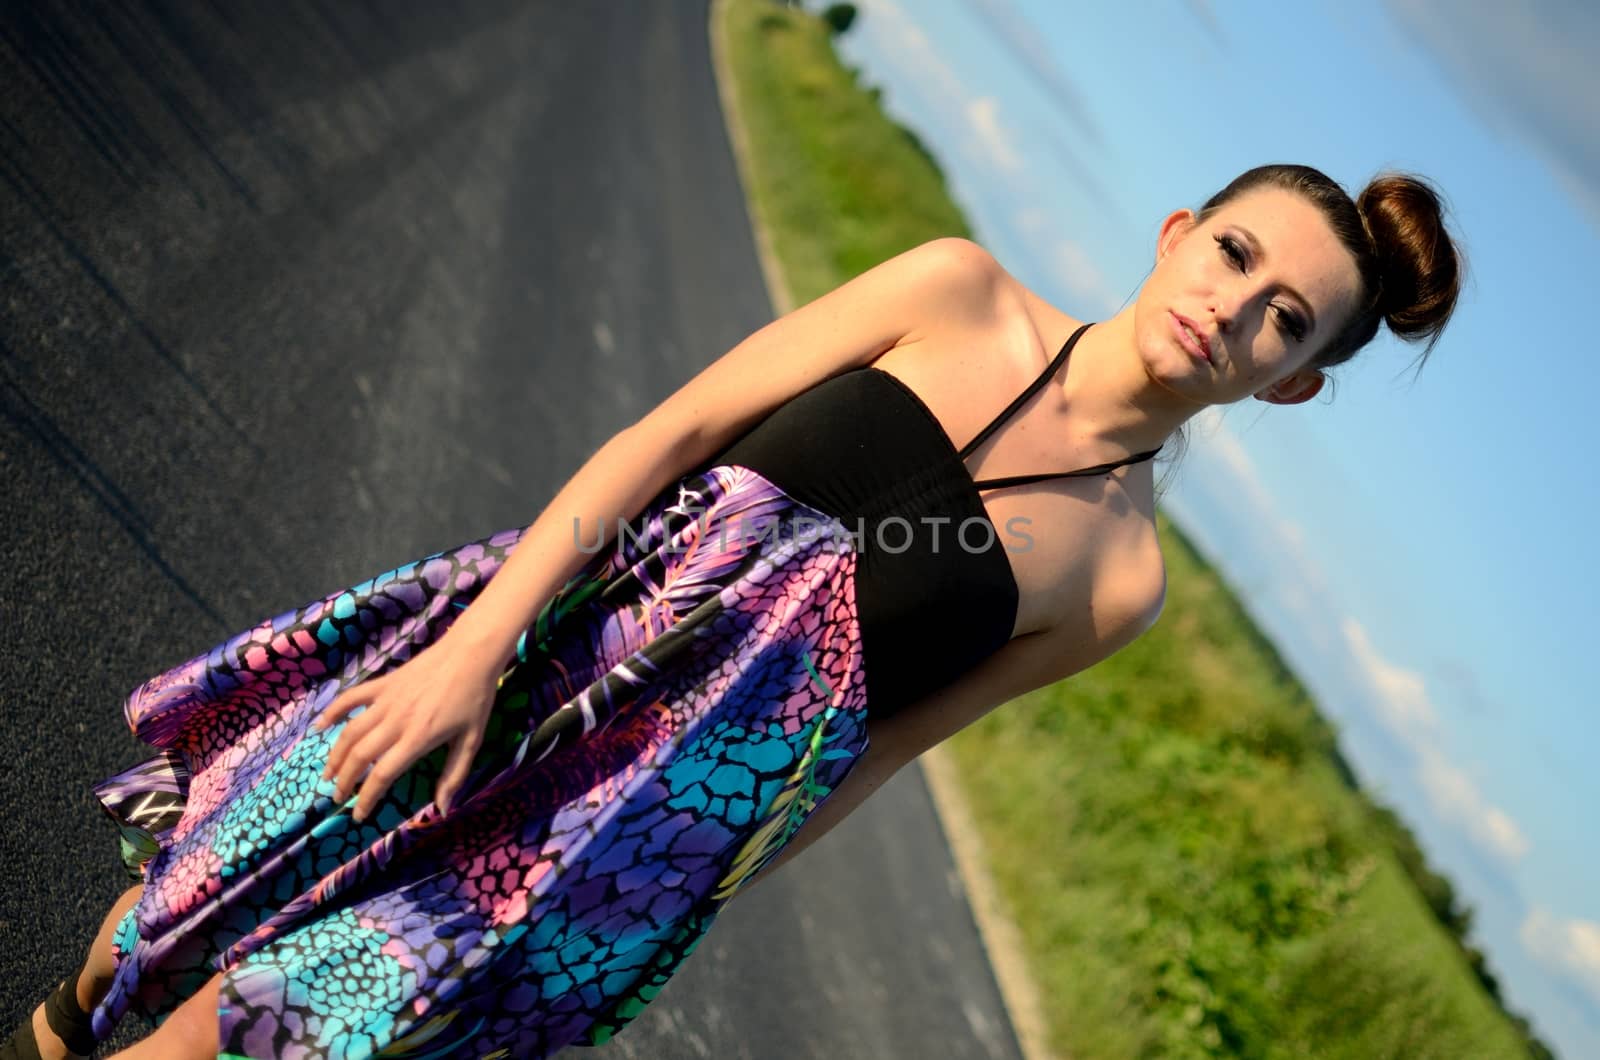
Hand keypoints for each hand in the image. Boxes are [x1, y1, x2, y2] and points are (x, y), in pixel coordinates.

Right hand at [313, 640, 504, 822]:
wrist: (471, 653)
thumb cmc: (476, 698)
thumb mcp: (472, 740)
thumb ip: (455, 774)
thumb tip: (443, 808)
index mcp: (418, 738)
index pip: (382, 775)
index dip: (367, 798)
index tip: (358, 815)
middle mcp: (395, 721)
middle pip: (359, 756)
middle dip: (344, 781)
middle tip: (337, 797)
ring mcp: (385, 700)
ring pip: (350, 731)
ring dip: (335, 755)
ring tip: (328, 775)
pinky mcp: (383, 683)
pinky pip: (351, 698)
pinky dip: (333, 712)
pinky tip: (319, 726)